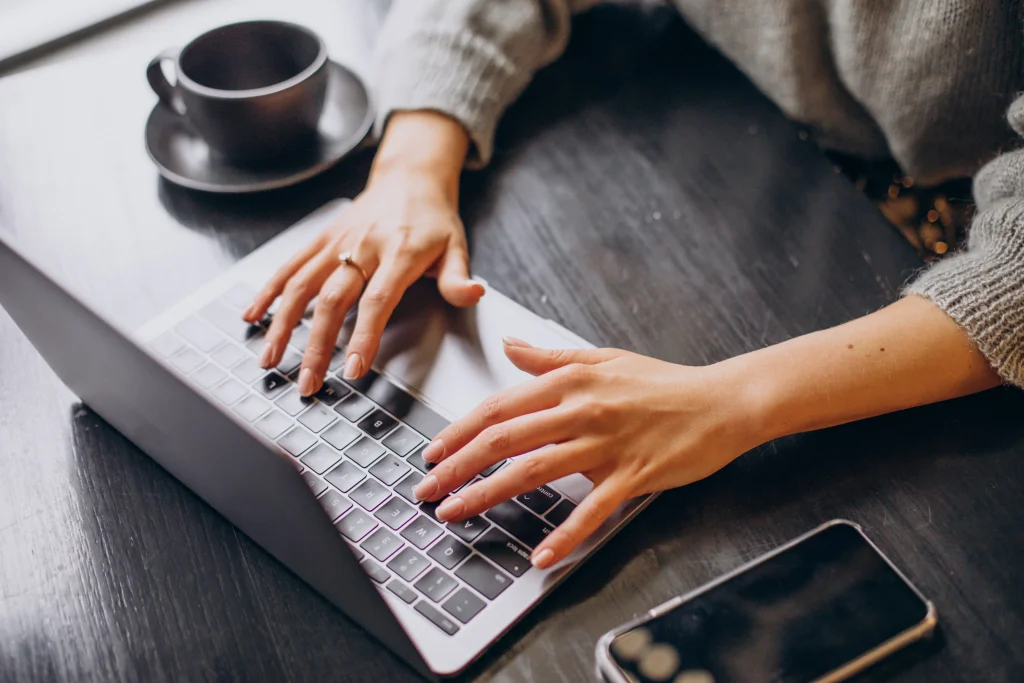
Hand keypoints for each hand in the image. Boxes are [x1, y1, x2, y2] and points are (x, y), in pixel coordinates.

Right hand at [242, 111, 483, 394]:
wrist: (410, 176)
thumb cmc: (434, 218)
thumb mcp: (457, 246)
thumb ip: (459, 277)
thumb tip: (474, 295)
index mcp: (399, 252)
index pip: (377, 300)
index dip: (364, 336)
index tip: (353, 369)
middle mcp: (362, 246)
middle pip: (333, 299)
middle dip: (316, 345)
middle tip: (308, 382)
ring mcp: (337, 241)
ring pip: (301, 285)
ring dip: (281, 324)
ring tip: (269, 359)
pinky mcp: (321, 238)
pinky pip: (289, 266)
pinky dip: (268, 291)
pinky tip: (252, 316)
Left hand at [412, 338, 764, 568]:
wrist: (722, 401)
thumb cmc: (663, 383)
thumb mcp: (603, 358)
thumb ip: (550, 357)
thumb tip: (510, 346)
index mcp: (569, 381)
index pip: (499, 407)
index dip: (459, 432)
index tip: (433, 453)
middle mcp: (581, 410)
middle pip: (504, 439)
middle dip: (457, 466)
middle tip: (427, 490)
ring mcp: (606, 445)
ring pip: (533, 471)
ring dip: (487, 494)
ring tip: (456, 513)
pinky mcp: (632, 476)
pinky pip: (591, 510)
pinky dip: (564, 535)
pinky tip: (539, 556)